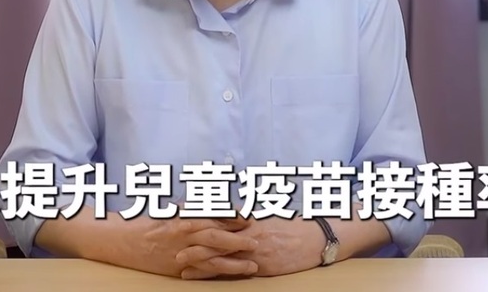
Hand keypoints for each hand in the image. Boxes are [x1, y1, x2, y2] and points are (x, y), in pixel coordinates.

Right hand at [126, 215, 259, 278]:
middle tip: (256, 241)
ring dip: (234, 261)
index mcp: (185, 215)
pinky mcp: (179, 267)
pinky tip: (231, 275)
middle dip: (238, 239)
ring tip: (252, 265)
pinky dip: (218, 273)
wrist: (128, 241)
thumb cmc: (152, 222)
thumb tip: (217, 206)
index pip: (214, 214)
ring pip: (213, 257)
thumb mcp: (173, 210)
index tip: (249, 217)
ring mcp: (182, 251)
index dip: (233, 215)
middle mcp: (185, 233)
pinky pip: (202, 271)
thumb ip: (195, 208)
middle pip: (216, 235)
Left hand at [177, 215, 325, 278]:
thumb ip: (250, 216)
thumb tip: (233, 214)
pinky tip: (201, 276)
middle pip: (214, 231)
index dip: (197, 212)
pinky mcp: (261, 265)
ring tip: (179, 260)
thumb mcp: (270, 216)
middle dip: (191, 235)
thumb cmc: (294, 225)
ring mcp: (254, 249)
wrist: (317, 237)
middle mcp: (249, 231)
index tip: (178, 211)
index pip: (218, 212)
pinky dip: (214, 273)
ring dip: (198, 257)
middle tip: (169, 235)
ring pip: (220, 253)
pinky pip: (233, 270)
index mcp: (250, 216)